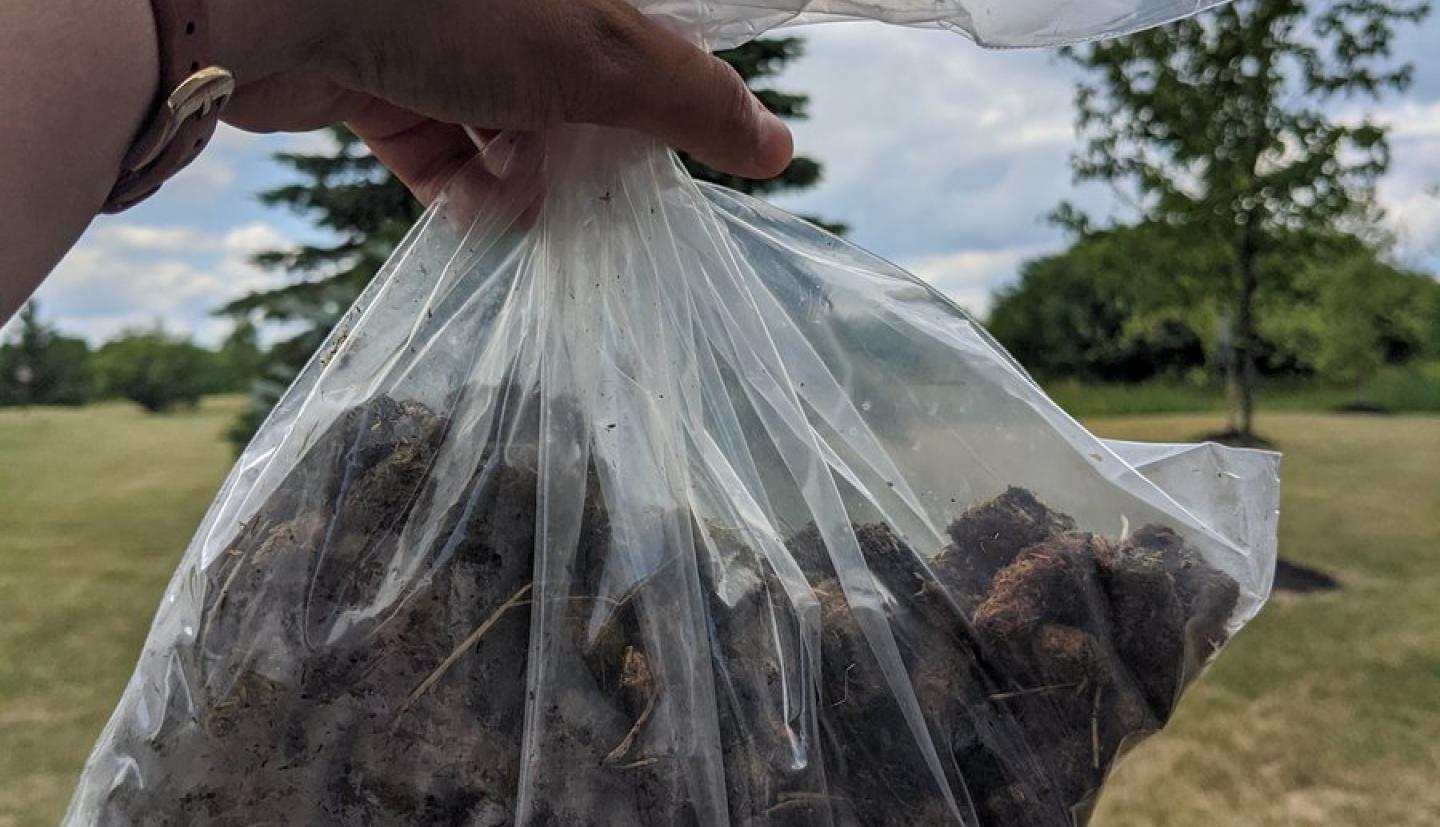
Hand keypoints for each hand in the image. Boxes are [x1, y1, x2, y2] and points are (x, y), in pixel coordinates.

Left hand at [210, 0, 793, 202]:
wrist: (267, 6)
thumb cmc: (448, 7)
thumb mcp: (599, 54)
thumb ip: (691, 101)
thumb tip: (779, 149)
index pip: (647, 42)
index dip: (672, 100)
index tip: (679, 156)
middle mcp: (510, 7)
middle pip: (580, 90)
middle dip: (594, 154)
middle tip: (608, 202)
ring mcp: (442, 42)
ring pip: (510, 128)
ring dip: (527, 181)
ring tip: (535, 210)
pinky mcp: (382, 85)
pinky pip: (441, 152)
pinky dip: (461, 191)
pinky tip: (474, 212)